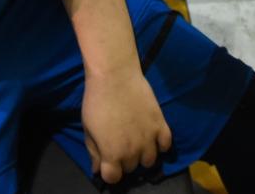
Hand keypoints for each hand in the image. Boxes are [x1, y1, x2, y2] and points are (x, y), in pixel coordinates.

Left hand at [82, 70, 171, 184]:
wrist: (114, 76)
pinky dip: (160, 144)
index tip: (107, 161)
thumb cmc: (96, 101)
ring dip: (142, 155)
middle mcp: (132, 152)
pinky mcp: (161, 125)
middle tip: (119, 144)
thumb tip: (97, 169)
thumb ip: (94, 151)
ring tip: (136, 142)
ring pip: (150, 161)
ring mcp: (149, 139)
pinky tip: (152, 136)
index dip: (109, 171)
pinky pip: (166, 145)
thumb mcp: (88, 128)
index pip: (113, 178)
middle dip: (124, 160)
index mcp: (112, 154)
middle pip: (131, 168)